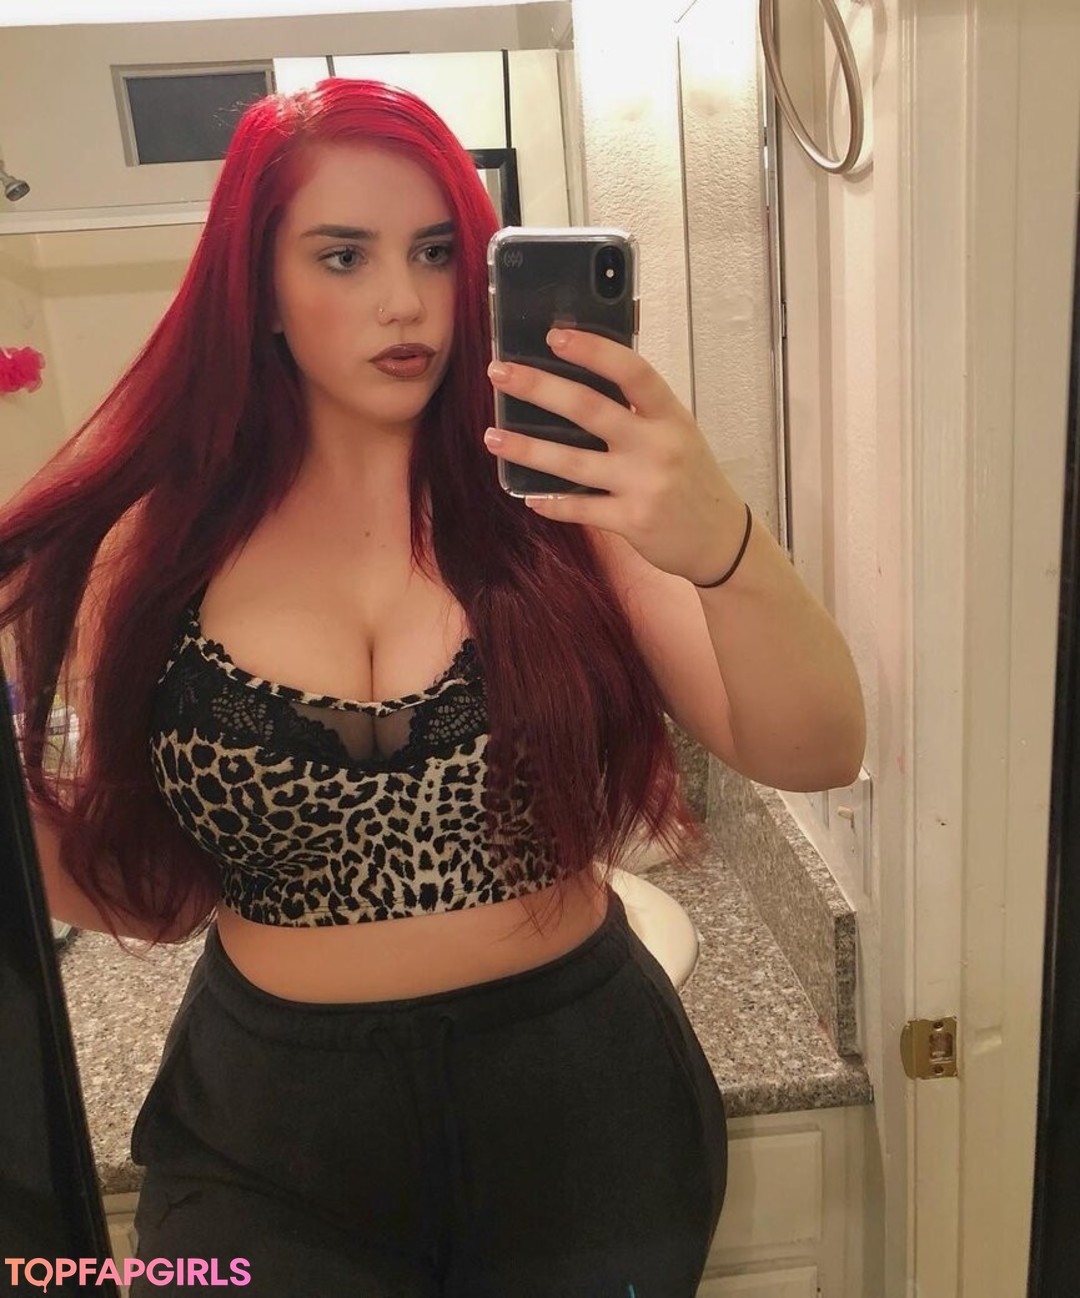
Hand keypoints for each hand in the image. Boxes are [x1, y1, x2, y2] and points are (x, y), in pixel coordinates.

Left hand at [484, 328, 748, 584]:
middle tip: (499, 373)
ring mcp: (644, 485)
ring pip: (573, 462)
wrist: (720, 539)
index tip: (555, 336)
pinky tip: (528, 496)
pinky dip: (551, 502)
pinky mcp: (632, 521)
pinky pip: (580, 508)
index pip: (632, 371)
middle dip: (539, 388)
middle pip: (590, 409)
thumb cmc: (690, 478)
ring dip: (527, 448)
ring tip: (493, 436)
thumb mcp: (676, 434)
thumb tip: (577, 383)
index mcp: (670, 416)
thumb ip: (639, 412)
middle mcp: (658, 446)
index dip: (593, 350)